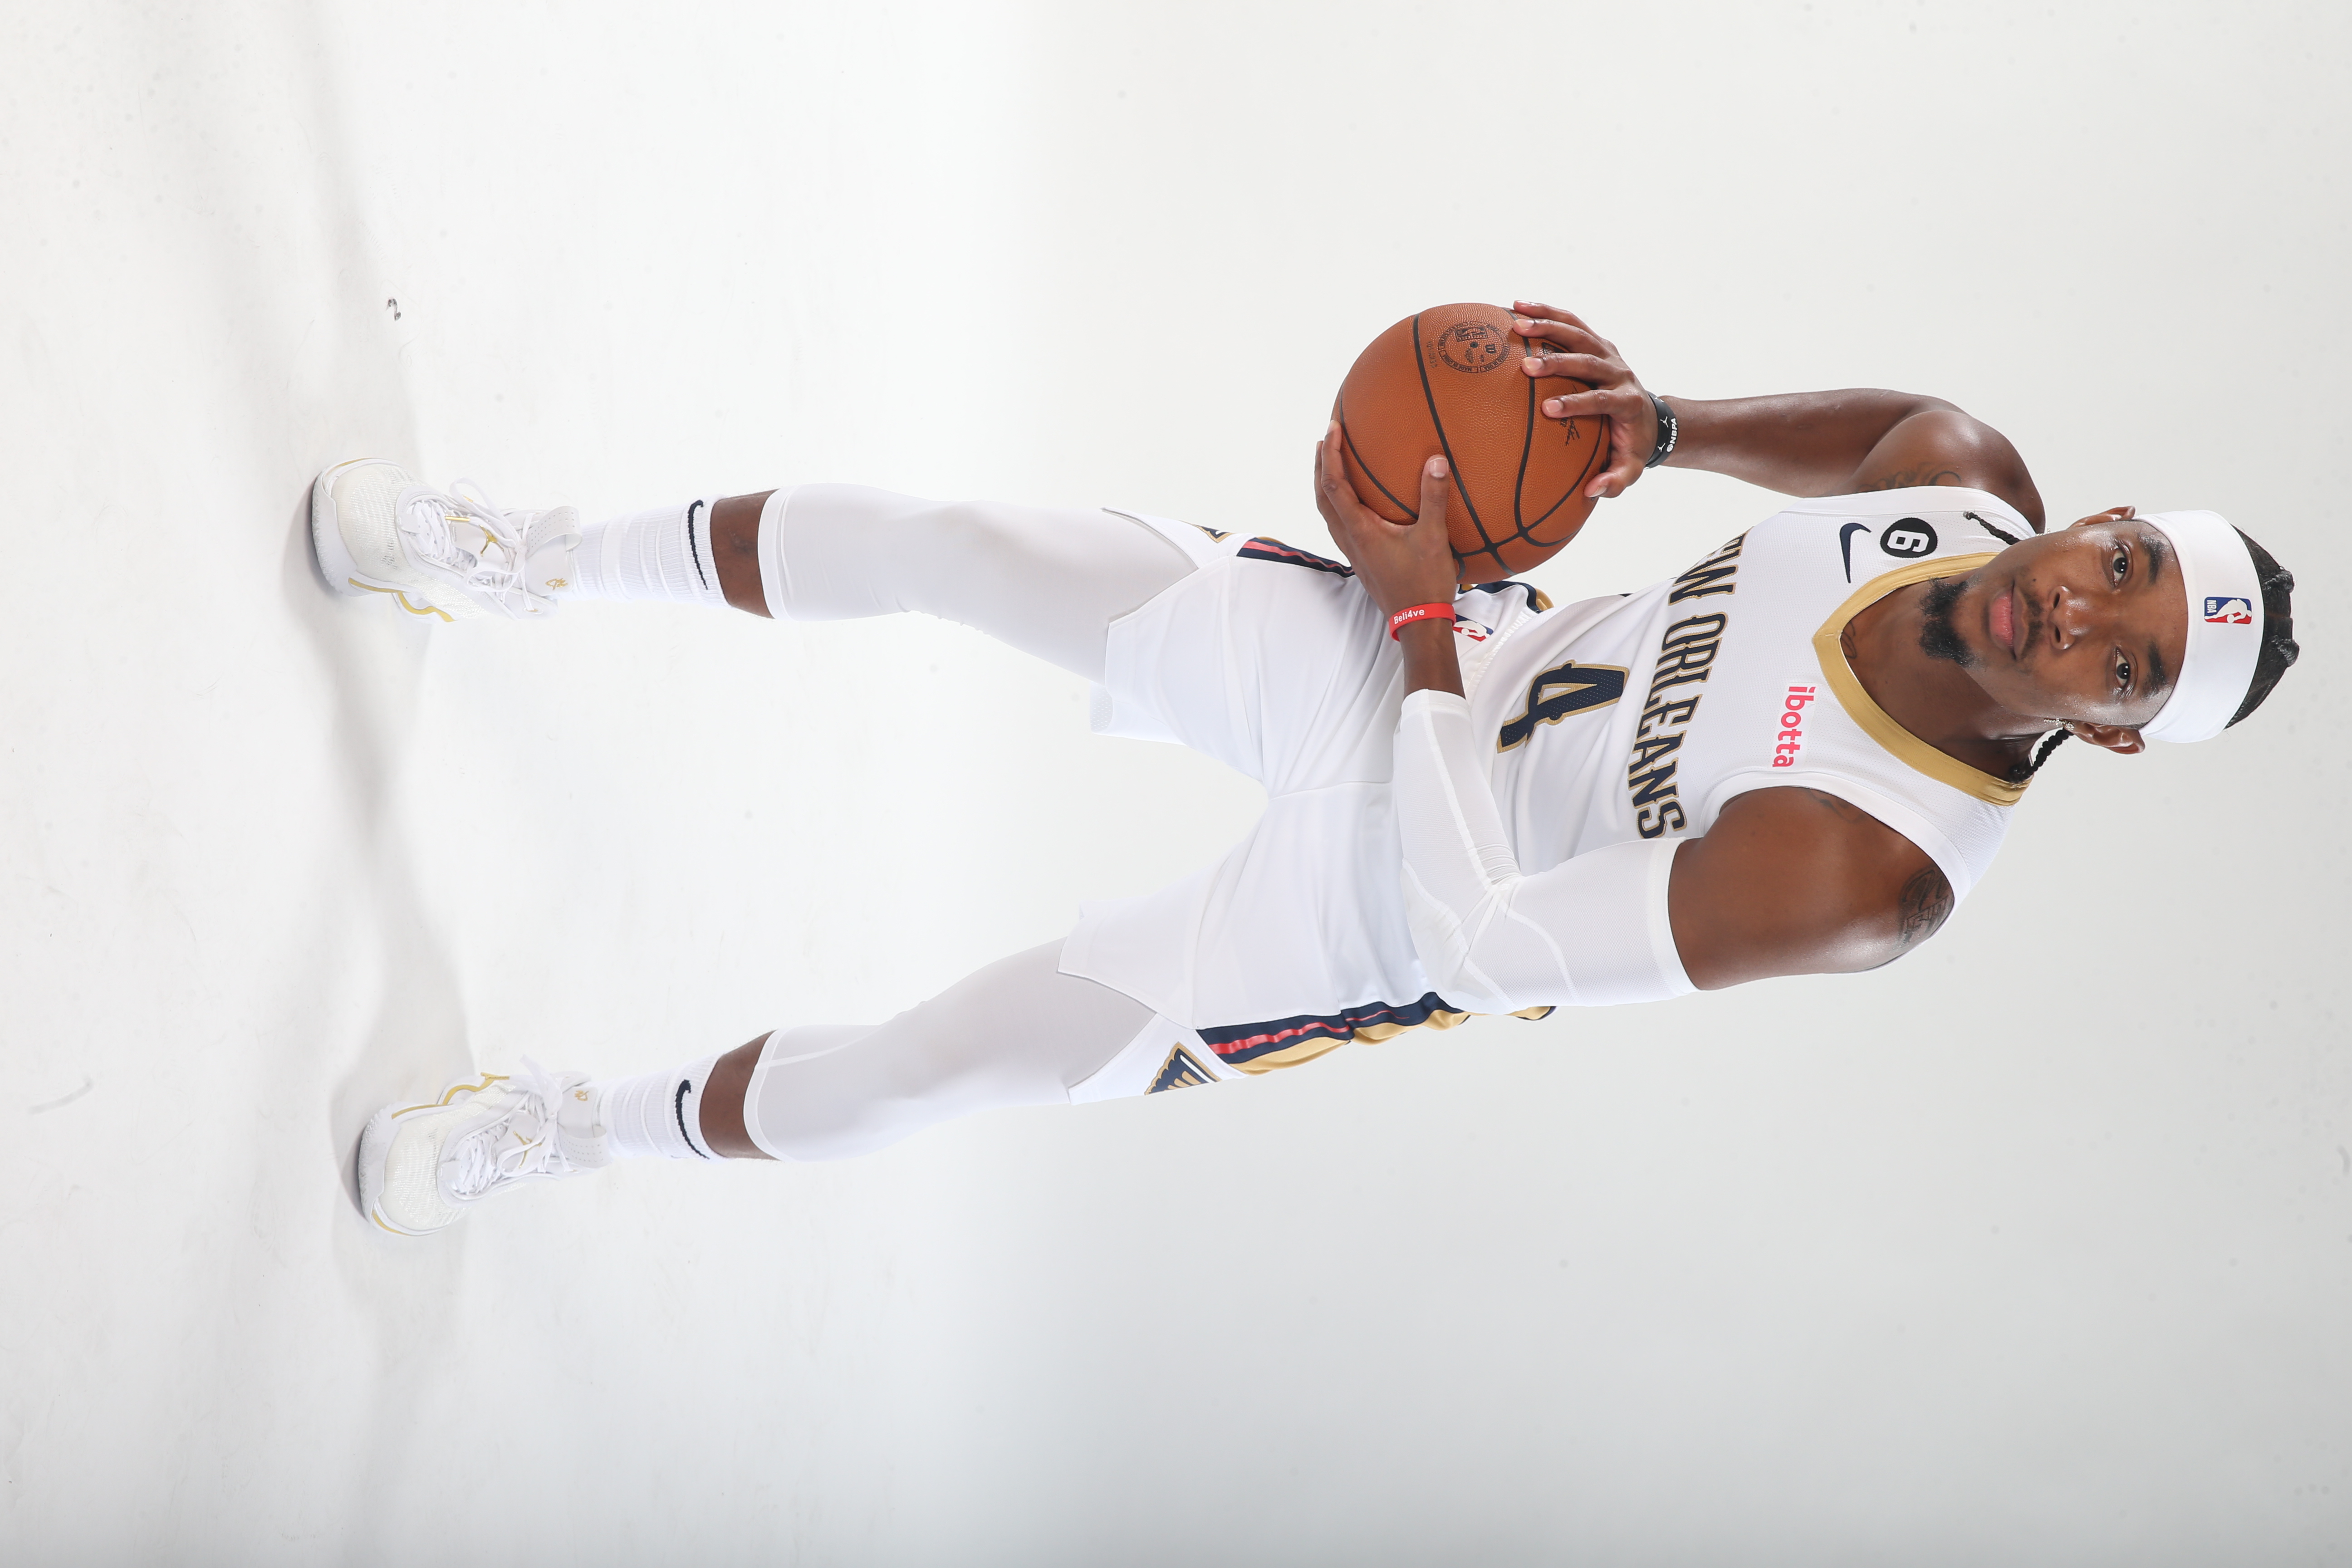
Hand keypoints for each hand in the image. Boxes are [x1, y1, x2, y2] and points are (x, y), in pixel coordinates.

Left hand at [1313, 422, 1459, 617]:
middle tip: (1324, 439)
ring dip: (1325, 484)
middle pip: (1322, 496)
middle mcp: (1349, 538)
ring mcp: (1353, 550)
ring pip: (1328, 512)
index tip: (1332, 429)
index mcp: (1360, 529)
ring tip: (1330, 463)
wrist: (1418, 622)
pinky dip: (1338, 503)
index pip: (1334, 484)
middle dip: (1320, 465)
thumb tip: (1436, 460)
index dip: (1329, 454)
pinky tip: (1355, 501)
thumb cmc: (1424, 582)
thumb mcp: (1433, 538)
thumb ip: (1434, 498)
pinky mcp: (1361, 558)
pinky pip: (1340, 524)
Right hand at [1512, 300, 1658, 499]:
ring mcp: (1608, 352)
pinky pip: (1571, 323)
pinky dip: (1547, 312)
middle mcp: (1618, 371)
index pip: (1601, 400)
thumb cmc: (1631, 445)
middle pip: (1588, 360)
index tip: (1548, 409)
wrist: (1649, 417)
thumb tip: (1593, 491)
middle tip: (1527, 367)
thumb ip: (1616, 482)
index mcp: (1626, 401)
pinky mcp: (1597, 342)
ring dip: (1548, 325)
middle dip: (1558, 362)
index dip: (1577, 403)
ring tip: (1516, 323)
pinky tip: (1517, 306)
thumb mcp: (1630, 468)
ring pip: (1579, 332)